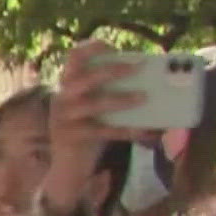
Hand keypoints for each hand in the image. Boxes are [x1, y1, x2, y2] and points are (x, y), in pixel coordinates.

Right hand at [40, 41, 143, 215]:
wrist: (68, 167)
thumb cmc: (89, 131)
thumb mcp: (95, 108)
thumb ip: (110, 93)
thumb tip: (154, 84)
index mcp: (68, 85)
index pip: (74, 57)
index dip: (92, 48)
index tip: (114, 47)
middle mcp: (62, 97)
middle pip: (84, 76)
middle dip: (112, 70)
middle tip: (138, 67)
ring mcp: (64, 117)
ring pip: (94, 103)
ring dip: (121, 99)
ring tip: (144, 97)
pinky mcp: (71, 136)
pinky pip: (102, 130)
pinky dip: (126, 130)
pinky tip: (145, 132)